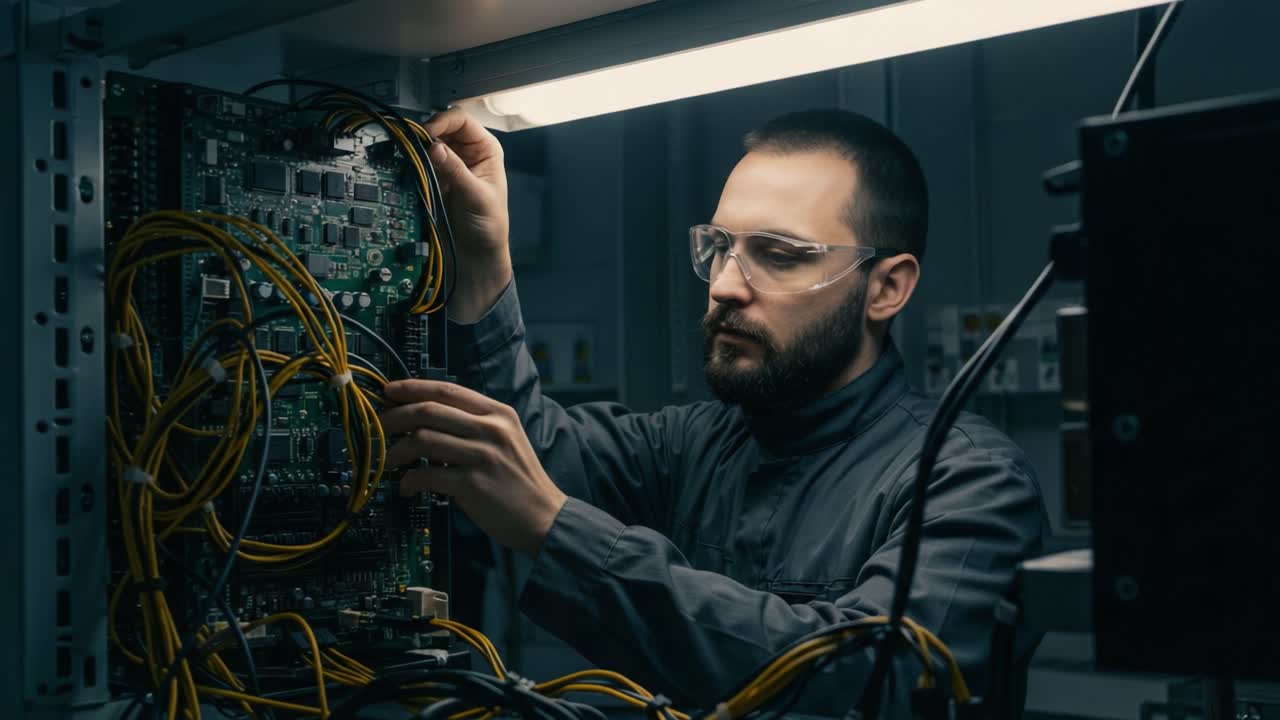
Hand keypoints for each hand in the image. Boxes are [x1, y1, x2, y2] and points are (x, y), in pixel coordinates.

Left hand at [380, 380, 566, 555]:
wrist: (544, 517)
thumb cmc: (519, 481)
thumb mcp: (506, 440)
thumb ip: (473, 426)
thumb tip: (425, 421)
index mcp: (498, 413)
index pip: (446, 390)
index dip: (412, 388)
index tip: (388, 391)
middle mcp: (491, 429)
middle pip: (428, 410)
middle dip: (394, 417)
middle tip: (377, 428)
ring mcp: (483, 455)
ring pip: (422, 439)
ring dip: (395, 451)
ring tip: (386, 462)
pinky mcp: (473, 483)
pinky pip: (427, 475)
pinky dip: (408, 481)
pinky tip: (406, 488)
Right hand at [423, 108, 512, 322]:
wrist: (474, 256)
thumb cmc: (488, 228)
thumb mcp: (476, 197)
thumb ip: (456, 171)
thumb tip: (436, 148)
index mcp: (485, 150)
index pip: (461, 120)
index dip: (443, 121)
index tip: (428, 134)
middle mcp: (465, 153)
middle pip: (439, 128)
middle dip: (425, 135)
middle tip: (412, 146)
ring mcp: (446, 166)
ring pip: (424, 145)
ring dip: (416, 150)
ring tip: (408, 159)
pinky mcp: (431, 179)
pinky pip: (416, 164)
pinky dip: (410, 165)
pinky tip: (405, 170)